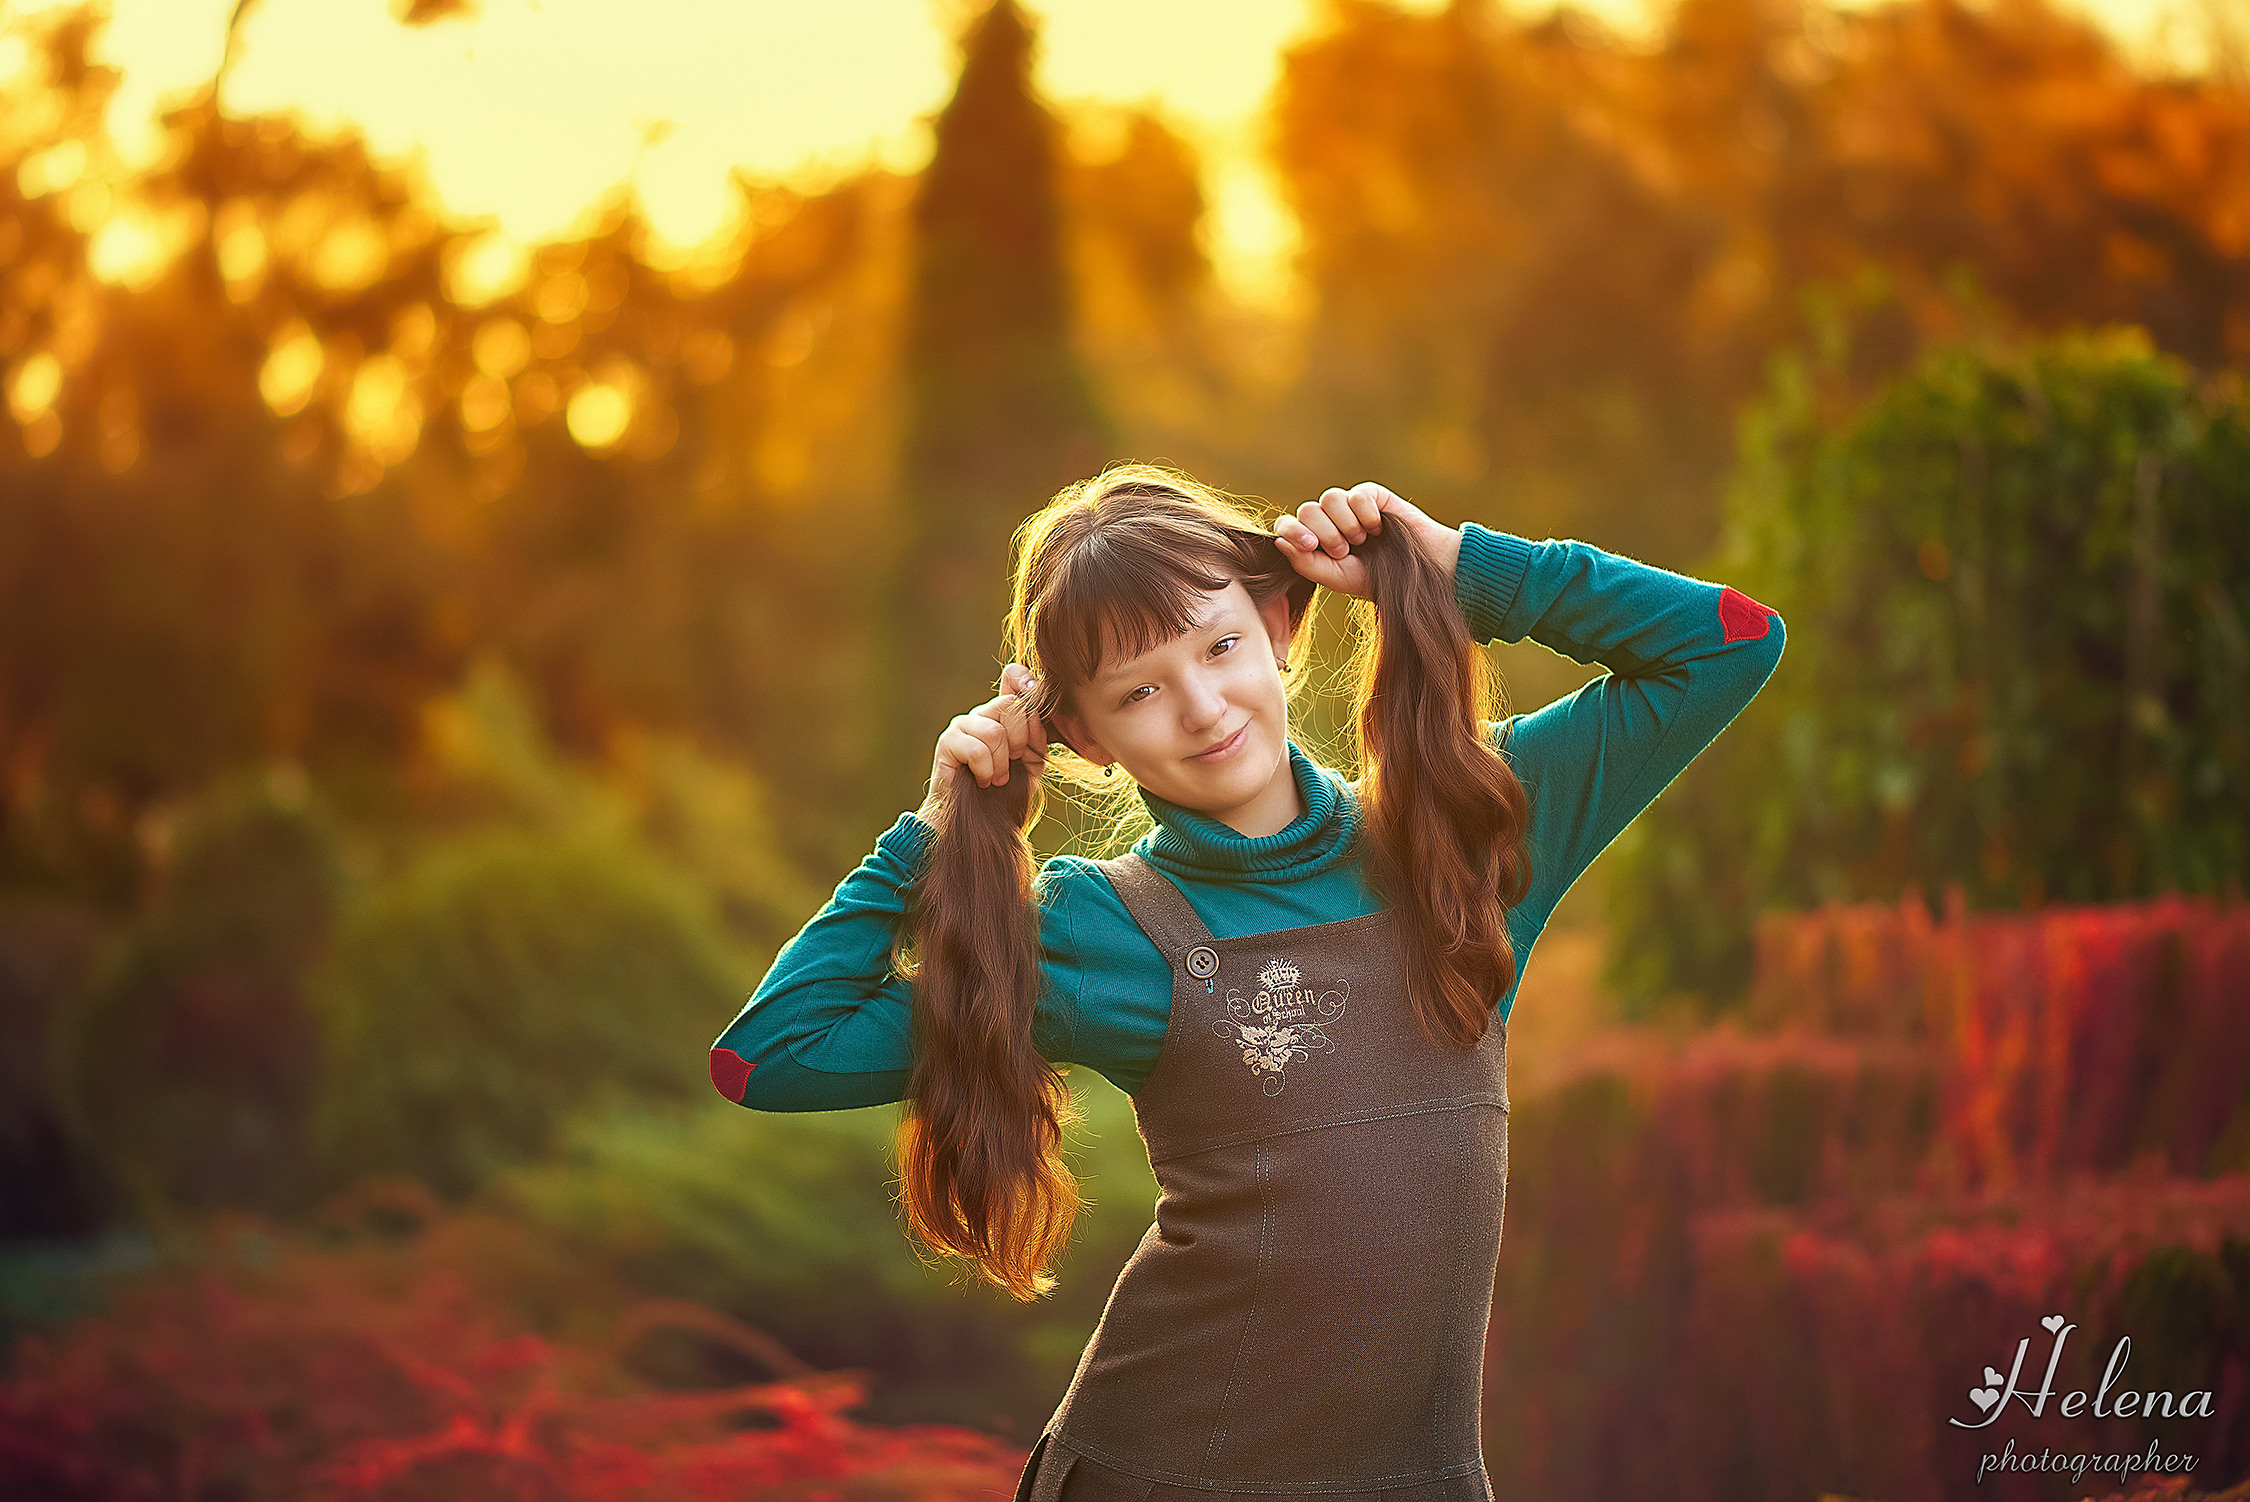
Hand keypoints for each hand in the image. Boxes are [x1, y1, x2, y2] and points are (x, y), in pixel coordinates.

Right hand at [920, 662, 1047, 822]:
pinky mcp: (947, 743)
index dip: (1026, 682)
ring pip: (994, 731)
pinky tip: (982, 781)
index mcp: (1003, 715)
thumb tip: (1036, 710)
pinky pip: (977, 749)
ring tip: (997, 779)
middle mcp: (981, 715)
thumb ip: (1037, 735)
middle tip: (1013, 762)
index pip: (1013, 677)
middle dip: (1019, 739)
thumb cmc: (1006, 794)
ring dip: (1001, 763)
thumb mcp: (1032, 762)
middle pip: (1009, 705)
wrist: (980, 824)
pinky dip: (985, 770)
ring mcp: (962, 726)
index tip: (1034, 698)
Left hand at [1272, 482, 1462, 600]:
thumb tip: (1280, 540)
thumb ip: (1305, 562)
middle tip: (1345, 550)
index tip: (1311, 546)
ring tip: (1362, 540)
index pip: (1288, 525)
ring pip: (1330, 497)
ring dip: (1346, 524)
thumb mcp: (1336, 578)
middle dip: (1325, 533)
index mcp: (1315, 540)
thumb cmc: (1374, 579)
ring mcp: (1349, 506)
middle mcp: (1328, 520)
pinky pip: (1357, 494)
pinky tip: (1378, 527)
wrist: (1415, 575)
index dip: (1294, 531)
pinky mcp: (1371, 495)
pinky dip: (1366, 513)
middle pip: (1307, 509)